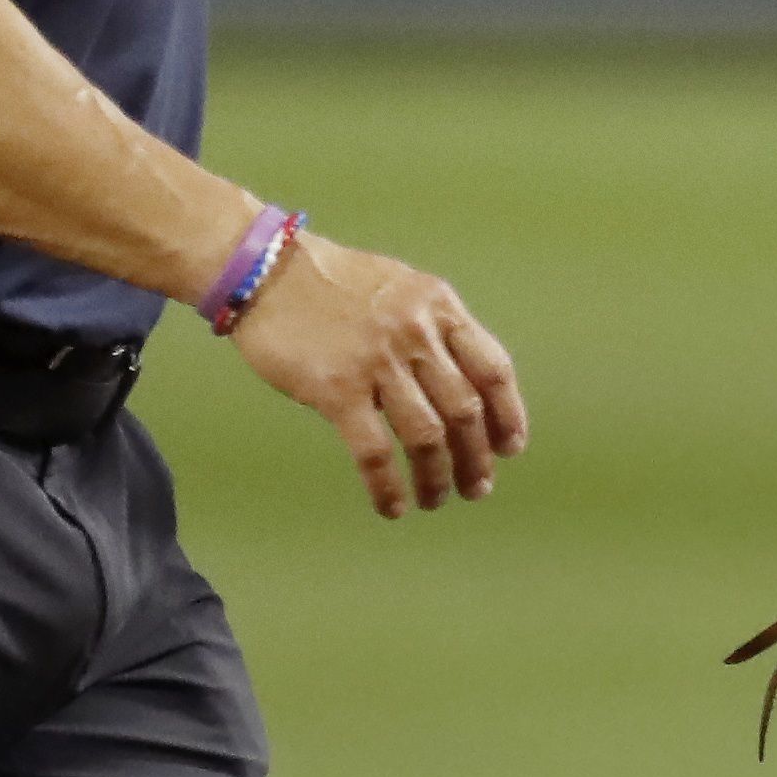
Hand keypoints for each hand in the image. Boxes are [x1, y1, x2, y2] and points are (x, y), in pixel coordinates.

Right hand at [225, 232, 527, 518]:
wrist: (266, 270)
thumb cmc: (333, 283)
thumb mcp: (400, 288)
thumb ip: (434, 328)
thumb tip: (463, 385)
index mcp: (438, 305)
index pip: (492, 369)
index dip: (507, 415)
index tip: (509, 448)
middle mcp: (415, 332)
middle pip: (464, 409)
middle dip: (477, 458)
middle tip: (476, 488)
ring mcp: (377, 361)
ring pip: (426, 435)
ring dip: (437, 478)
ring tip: (435, 500)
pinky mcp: (336, 388)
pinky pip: (375, 451)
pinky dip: (389, 486)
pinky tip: (392, 506)